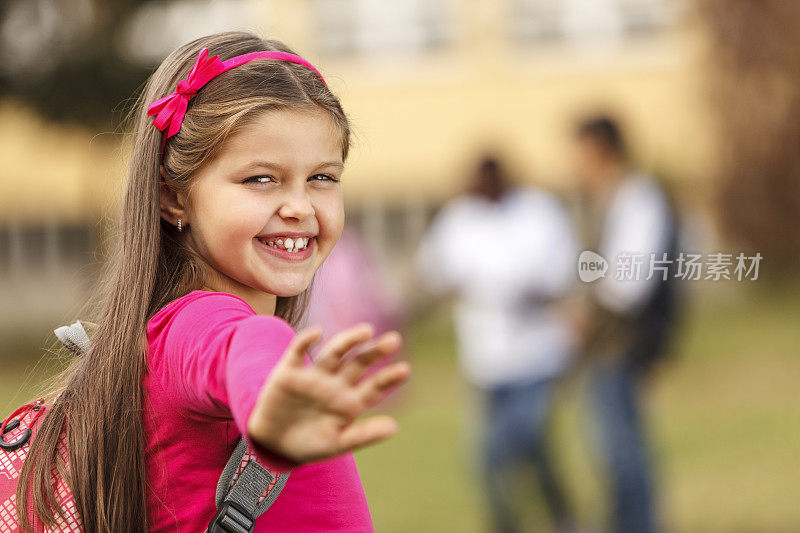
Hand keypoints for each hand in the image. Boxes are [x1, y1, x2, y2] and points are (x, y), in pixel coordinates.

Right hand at [246, 322, 409, 463]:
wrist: (272, 444)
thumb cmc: (310, 444)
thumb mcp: (337, 443)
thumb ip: (364, 435)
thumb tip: (394, 427)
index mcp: (350, 401)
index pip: (374, 386)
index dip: (388, 378)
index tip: (405, 370)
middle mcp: (335, 384)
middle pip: (358, 363)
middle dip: (375, 352)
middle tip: (394, 340)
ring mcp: (314, 376)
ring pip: (334, 353)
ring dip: (349, 341)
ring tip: (366, 331)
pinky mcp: (289, 372)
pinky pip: (297, 352)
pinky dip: (305, 341)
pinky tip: (317, 333)